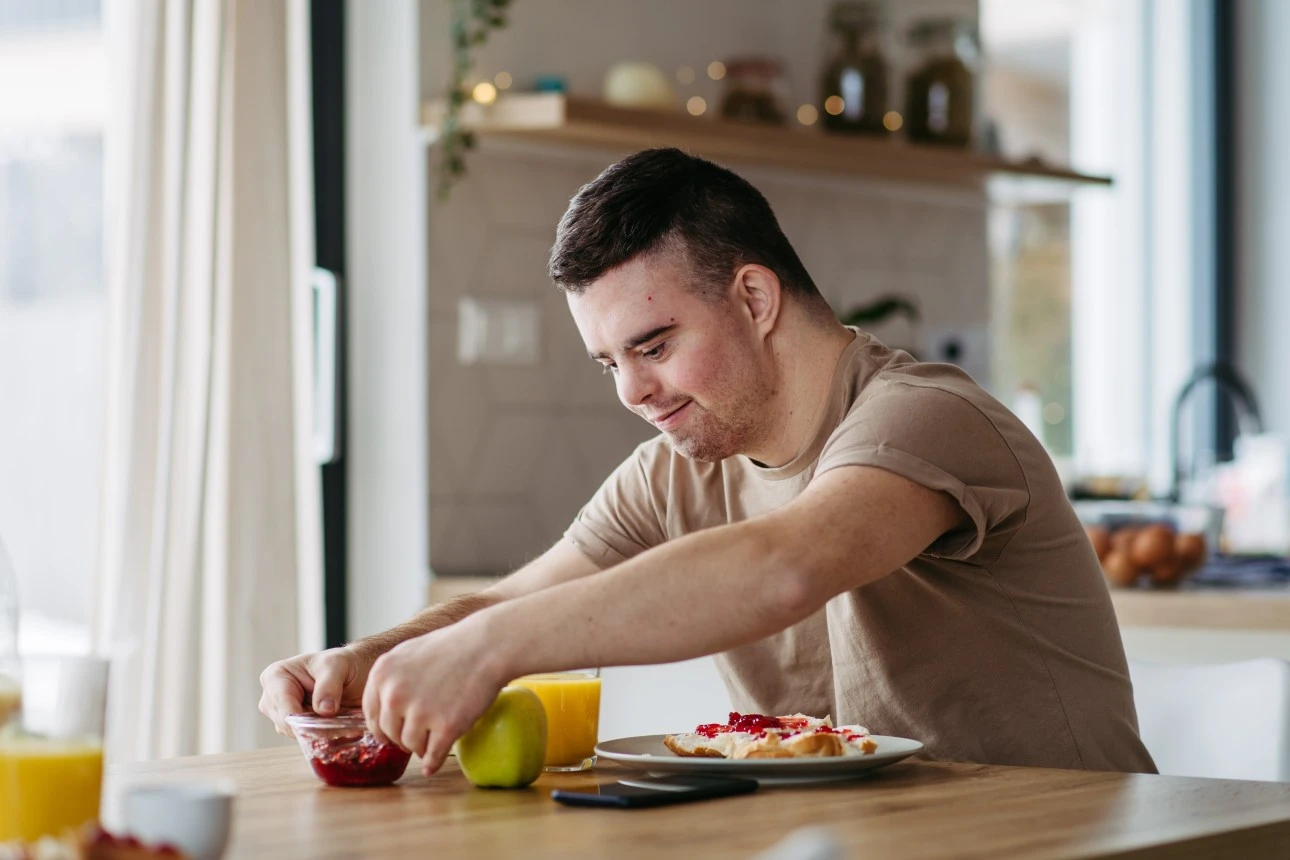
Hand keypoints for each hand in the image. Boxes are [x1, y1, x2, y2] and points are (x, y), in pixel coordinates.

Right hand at [258, 646, 372, 736]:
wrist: (356, 672)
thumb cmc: (342, 663)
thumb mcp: (338, 666)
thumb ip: (329, 685)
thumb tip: (323, 710)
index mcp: (275, 676)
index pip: (283, 707)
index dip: (303, 720)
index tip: (327, 722)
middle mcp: (272, 697)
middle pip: (286, 724)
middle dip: (313, 727)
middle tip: (340, 725)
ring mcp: (282, 714)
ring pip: (296, 734)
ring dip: (320, 733)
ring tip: (342, 723)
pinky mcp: (294, 727)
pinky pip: (305, 739)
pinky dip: (322, 736)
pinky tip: (338, 727)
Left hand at [362, 619, 507, 776]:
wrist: (487, 646)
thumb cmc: (452, 647)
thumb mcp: (409, 654)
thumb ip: (391, 680)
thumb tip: (383, 709)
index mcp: (382, 674)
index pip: (372, 714)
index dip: (384, 726)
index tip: (395, 730)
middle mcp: (395, 694)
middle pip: (389, 733)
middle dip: (402, 737)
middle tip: (419, 733)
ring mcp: (420, 711)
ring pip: (410, 746)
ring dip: (421, 746)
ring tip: (435, 734)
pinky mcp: (446, 726)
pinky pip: (432, 755)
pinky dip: (432, 761)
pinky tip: (433, 762)